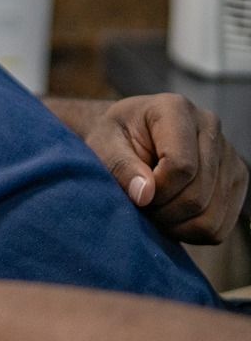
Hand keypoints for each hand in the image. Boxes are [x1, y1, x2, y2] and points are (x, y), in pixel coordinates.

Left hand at [80, 93, 248, 243]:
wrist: (132, 135)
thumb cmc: (116, 137)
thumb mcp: (105, 144)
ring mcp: (229, 154)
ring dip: (177, 224)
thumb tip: (144, 194)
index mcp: (176, 109)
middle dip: (164, 210)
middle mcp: (210, 126)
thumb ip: (121, 165)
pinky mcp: (237, 179)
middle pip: (198, 194)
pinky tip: (172, 215)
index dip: (157, 189)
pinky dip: (192, 231)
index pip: (181, 165)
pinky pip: (221, 226)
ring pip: (211, 216)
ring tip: (155, 209)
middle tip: (143, 205)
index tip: (137, 191)